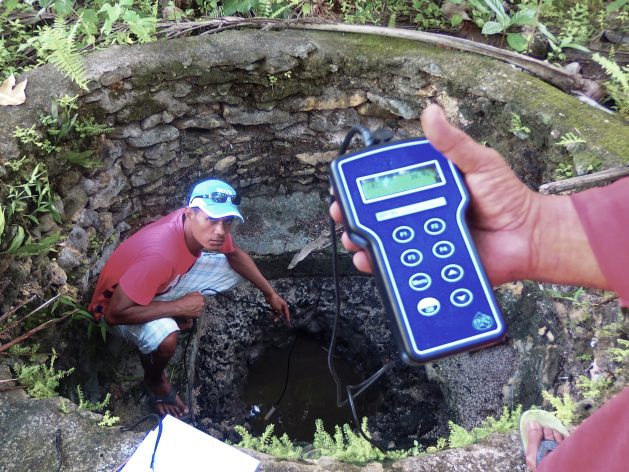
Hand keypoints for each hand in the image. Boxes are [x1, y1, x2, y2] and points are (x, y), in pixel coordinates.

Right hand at [174, 292, 204, 318]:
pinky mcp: (198, 315)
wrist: (179, 308)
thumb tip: (199, 293)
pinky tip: (191, 311)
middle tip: (193, 304)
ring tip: (192, 308)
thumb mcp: (190, 293)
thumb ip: (196, 293)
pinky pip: (199, 313)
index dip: (199, 299)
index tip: (197, 300)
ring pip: (201, 309)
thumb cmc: (183, 301)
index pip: (203, 298)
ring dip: (198, 308)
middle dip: (199, 304)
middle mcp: (202, 304)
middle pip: (202, 304)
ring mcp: (201, 310)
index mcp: (201, 298)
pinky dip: (196, 313)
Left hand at [265, 291, 290, 324]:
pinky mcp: (274, 304)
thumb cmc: (275, 301)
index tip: (288, 322)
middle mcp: (282, 305)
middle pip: (282, 312)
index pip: (286, 313)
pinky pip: (275, 310)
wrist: (269, 294)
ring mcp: (278, 304)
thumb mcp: (278, 308)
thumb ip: (279, 312)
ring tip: (275, 320)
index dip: (287, 318)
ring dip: (277, 315)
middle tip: (281, 322)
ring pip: (278, 312)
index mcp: (285, 305)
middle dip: (281, 317)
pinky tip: (273, 315)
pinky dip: (274, 313)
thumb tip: (279, 314)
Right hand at [330, 104, 541, 285]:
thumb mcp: (480, 163)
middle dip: (354, 218)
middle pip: (377, 217)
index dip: (362, 188)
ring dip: (363, 243)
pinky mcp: (431, 264)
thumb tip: (430, 112)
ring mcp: (423, 241)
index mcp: (428, 188)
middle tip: (343, 216)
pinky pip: (403, 267)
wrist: (528, 238)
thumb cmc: (508, 198)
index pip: (387, 186)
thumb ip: (453, 143)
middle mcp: (420, 214)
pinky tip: (372, 263)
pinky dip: (384, 268)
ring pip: (384, 243)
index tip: (344, 189)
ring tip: (356, 242)